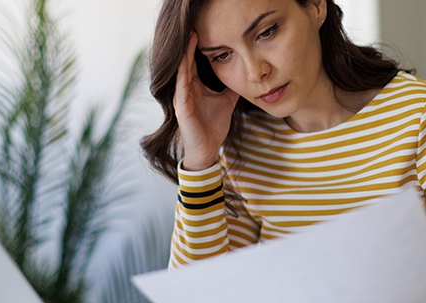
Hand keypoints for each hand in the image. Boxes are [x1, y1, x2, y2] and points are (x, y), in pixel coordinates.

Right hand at [174, 32, 239, 170]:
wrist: (208, 150)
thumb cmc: (213, 127)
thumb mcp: (227, 102)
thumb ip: (231, 89)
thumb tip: (244, 76)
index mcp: (195, 88)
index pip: (194, 63)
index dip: (197, 49)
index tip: (202, 33)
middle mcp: (186, 90)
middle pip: (186, 64)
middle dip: (189, 47)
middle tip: (194, 29)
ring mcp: (182, 99)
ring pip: (182, 72)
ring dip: (185, 56)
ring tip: (190, 40)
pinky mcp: (182, 108)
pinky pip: (182, 88)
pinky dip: (183, 74)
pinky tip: (185, 63)